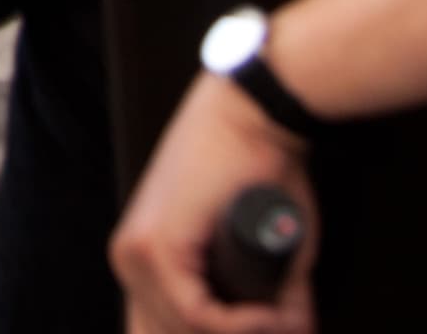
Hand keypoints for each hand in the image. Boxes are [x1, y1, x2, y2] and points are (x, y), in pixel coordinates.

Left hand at [109, 74, 317, 333]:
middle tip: (274, 322)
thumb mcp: (255, 244)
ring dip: (243, 332)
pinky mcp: (158, 246)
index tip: (267, 325)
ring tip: (283, 319)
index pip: (162, 327)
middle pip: (169, 331)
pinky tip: (271, 316)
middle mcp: (128, 260)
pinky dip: (242, 324)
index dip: (221, 333)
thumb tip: (298, 331)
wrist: (252, 115)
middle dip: (228, 333)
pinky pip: (197, 313)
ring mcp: (137, 252)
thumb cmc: (259, 170)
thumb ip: (267, 294)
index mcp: (141, 259)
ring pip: (186, 329)